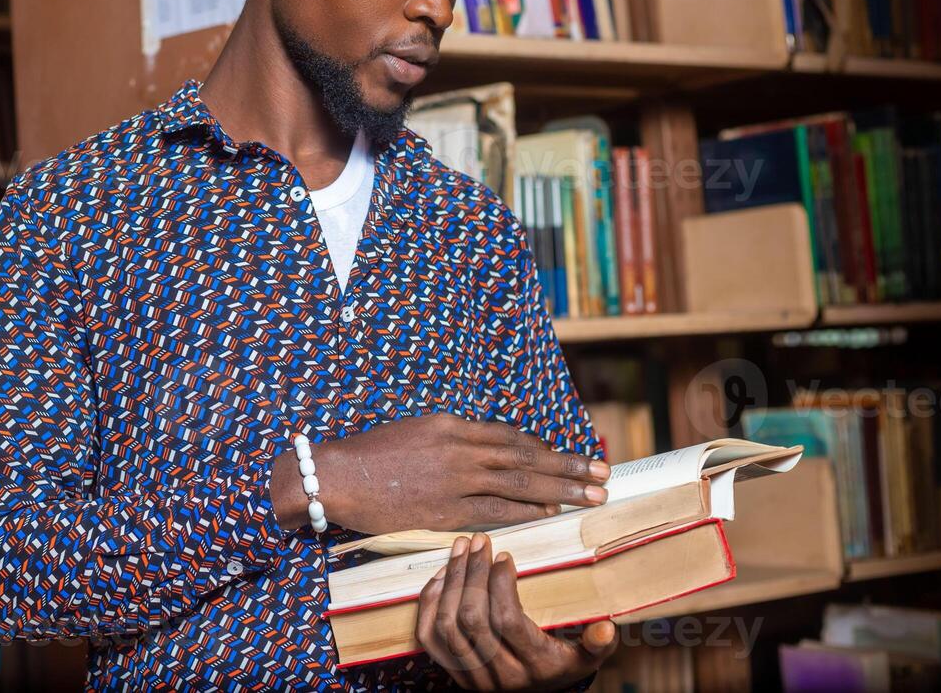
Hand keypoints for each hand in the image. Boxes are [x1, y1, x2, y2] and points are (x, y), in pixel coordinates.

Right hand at [269, 413, 609, 534]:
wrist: (338, 475)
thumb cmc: (372, 454)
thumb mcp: (417, 430)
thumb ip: (453, 438)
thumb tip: (487, 450)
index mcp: (452, 425)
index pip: (510, 437)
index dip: (545, 447)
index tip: (571, 455)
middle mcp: (459, 448)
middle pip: (526, 458)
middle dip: (568, 466)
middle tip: (603, 473)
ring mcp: (454, 480)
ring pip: (519, 484)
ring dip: (560, 489)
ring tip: (591, 495)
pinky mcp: (444, 510)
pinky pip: (495, 512)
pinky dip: (526, 512)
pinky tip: (550, 514)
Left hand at [415, 532, 617, 690]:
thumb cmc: (558, 667)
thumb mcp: (585, 659)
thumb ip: (596, 644)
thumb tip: (606, 627)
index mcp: (535, 667)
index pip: (507, 620)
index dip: (500, 584)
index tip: (504, 556)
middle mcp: (500, 675)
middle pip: (472, 617)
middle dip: (473, 572)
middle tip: (479, 541)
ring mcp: (471, 675)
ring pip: (448, 623)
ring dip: (451, 579)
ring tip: (462, 548)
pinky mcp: (450, 671)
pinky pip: (428, 635)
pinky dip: (431, 601)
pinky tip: (444, 574)